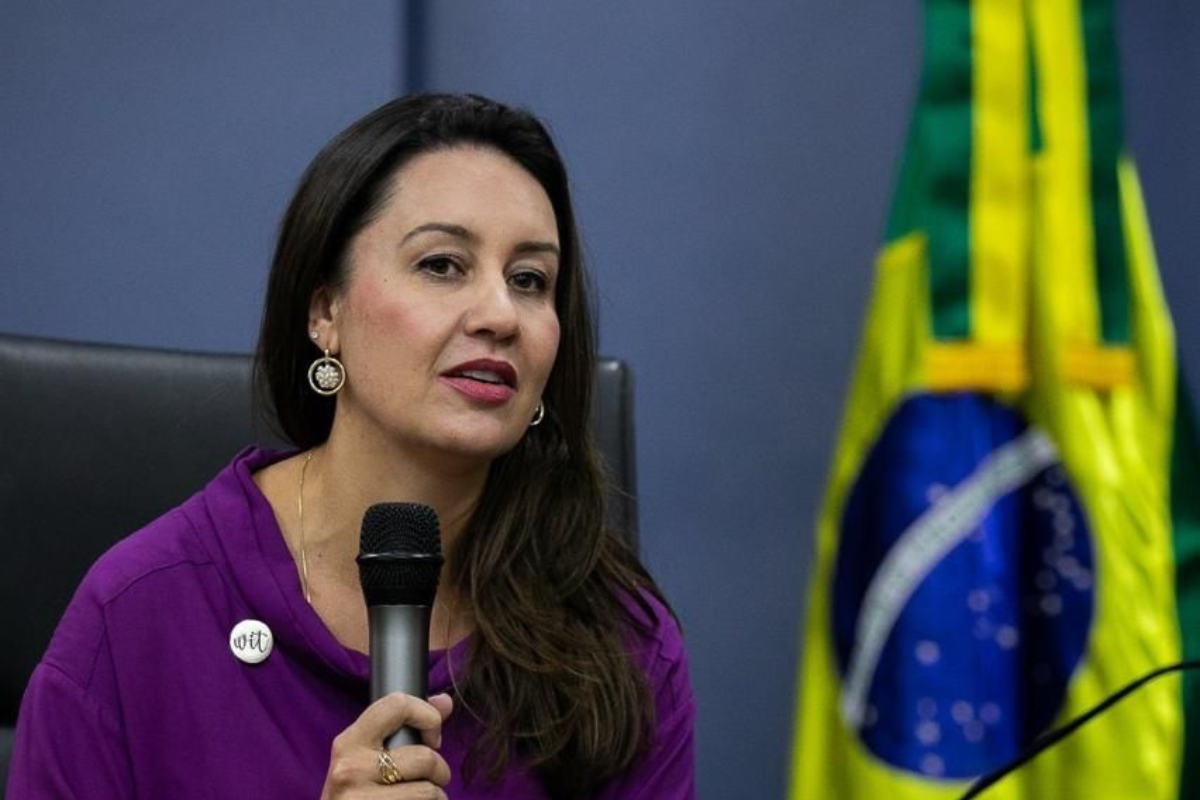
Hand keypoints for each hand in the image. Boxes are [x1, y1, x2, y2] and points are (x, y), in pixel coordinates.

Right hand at [320, 692, 453, 798]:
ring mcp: (360, 798)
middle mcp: (351, 768)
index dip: (428, 717)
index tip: (432, 739)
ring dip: (435, 797)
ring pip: (428, 791)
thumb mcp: (366, 758)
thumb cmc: (355, 794)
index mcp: (349, 742)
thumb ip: (404, 727)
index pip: (397, 705)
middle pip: (424, 757)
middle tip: (434, 779)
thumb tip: (445, 701)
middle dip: (440, 770)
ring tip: (421, 799)